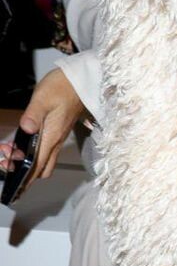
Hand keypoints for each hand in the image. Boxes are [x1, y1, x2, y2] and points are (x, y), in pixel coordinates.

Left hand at [1, 67, 85, 181]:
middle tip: (7, 165)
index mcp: (52, 136)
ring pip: (44, 162)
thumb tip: (26, 129)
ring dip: (28, 164)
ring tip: (10, 154)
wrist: (79, 81)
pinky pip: (46, 152)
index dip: (25, 178)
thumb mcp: (43, 98)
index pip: (38, 165)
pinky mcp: (57, 133)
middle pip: (42, 170)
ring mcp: (57, 138)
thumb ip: (33, 115)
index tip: (14, 184)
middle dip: (25, 173)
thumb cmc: (62, 87)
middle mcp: (56, 141)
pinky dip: (33, 155)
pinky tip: (22, 146)